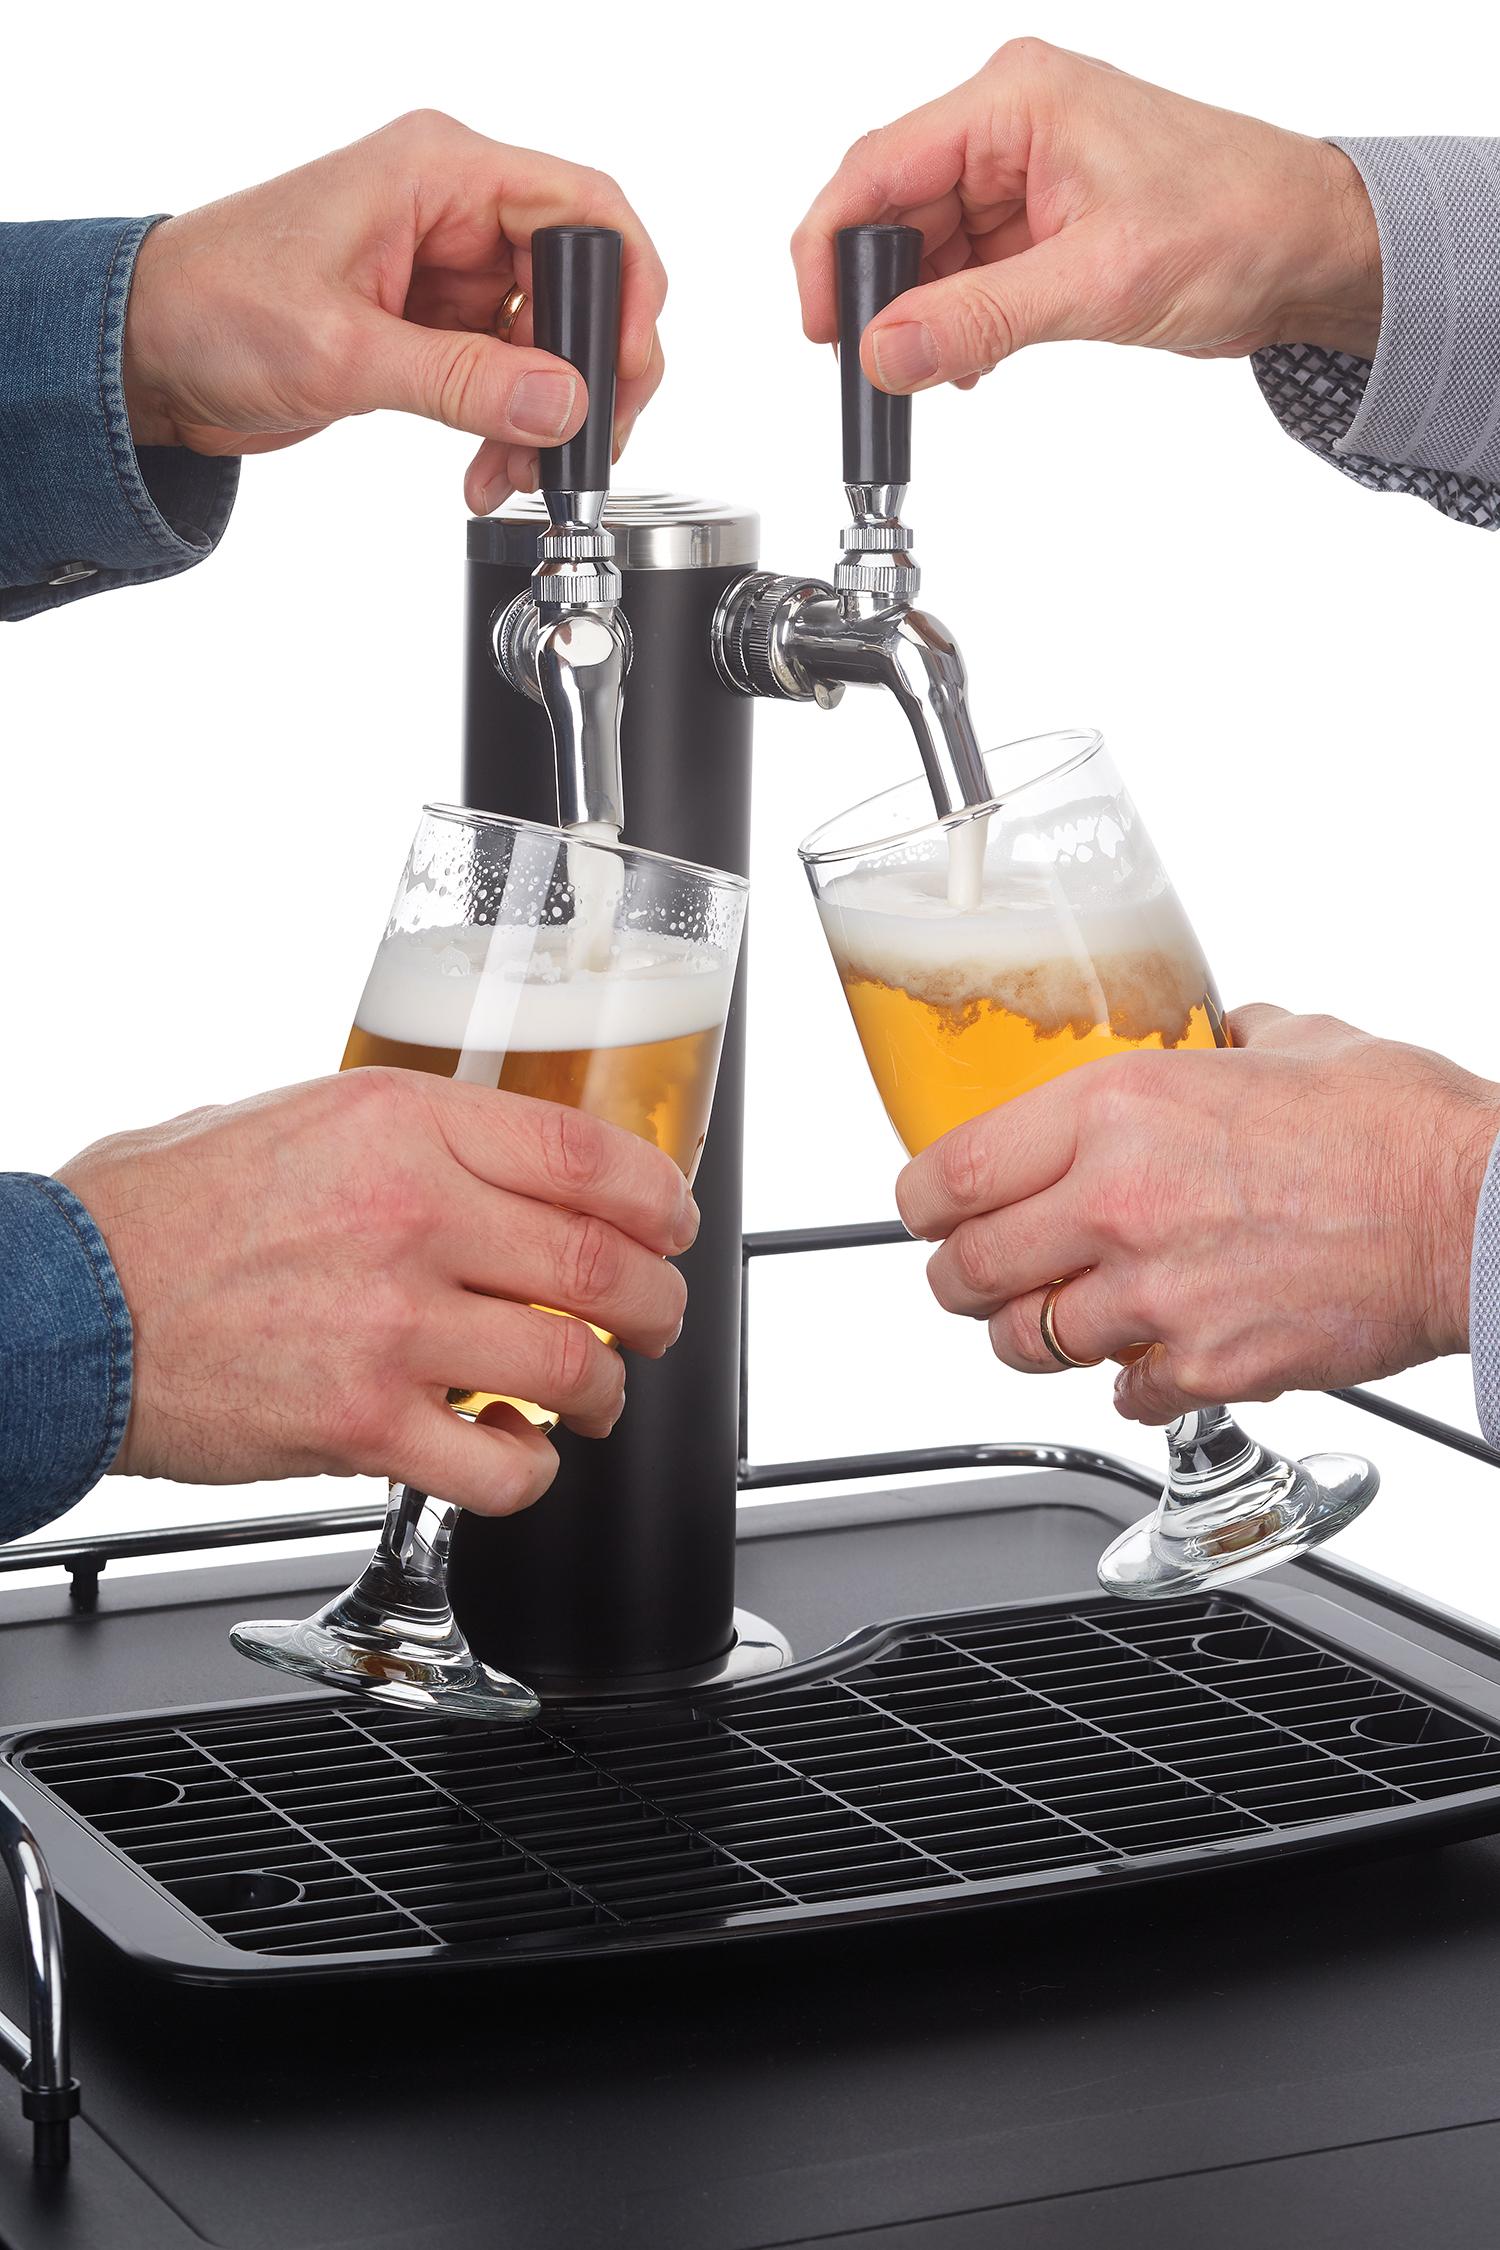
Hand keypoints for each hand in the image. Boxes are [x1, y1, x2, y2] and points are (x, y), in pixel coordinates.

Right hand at [58, 1069, 694, 1511]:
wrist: (62, 1309)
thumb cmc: (152, 1215)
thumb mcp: (286, 1117)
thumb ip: (396, 1138)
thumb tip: (479, 1166)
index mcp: (399, 1123)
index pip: (583, 1154)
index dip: (657, 1197)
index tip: (672, 1221)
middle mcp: (411, 1217)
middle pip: (601, 1267)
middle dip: (658, 1304)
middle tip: (657, 1317)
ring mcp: (393, 1327)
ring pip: (572, 1369)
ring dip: (608, 1392)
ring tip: (598, 1395)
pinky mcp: (363, 1426)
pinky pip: (503, 1467)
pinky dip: (533, 1471)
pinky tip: (517, 1455)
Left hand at [122, 110, 667, 513]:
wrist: (146, 353)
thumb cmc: (212, 307)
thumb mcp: (343, 351)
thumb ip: (463, 379)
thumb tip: (565, 403)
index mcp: (438, 171)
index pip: (584, 210)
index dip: (625, 290)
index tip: (624, 372)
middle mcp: (452, 209)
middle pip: (580, 284)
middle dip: (587, 376)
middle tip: (578, 445)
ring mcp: (446, 269)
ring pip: (550, 343)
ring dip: (547, 418)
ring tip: (511, 474)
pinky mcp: (432, 324)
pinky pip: (507, 375)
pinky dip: (510, 428)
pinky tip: (485, 467)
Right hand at [792, 39, 1380, 394]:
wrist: (1309, 249)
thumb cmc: (1237, 225)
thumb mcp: (1098, 282)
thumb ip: (979, 320)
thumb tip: (885, 351)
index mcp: (1015, 101)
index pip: (878, 167)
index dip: (833, 251)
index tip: (821, 328)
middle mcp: (1009, 122)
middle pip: (892, 208)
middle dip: (878, 292)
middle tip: (880, 364)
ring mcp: (1021, 170)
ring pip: (924, 247)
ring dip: (921, 313)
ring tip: (942, 367)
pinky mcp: (1037, 217)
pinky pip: (963, 268)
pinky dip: (955, 318)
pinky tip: (969, 359)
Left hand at [896, 1007, 1499, 1426]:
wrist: (1478, 1214)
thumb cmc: (1401, 1129)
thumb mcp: (1294, 1040)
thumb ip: (1228, 1039)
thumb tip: (1218, 1031)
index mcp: (1119, 1108)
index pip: (951, 1171)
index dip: (918, 1202)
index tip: (921, 1210)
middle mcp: (1119, 1201)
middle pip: (967, 1268)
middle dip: (956, 1277)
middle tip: (970, 1273)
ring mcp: (1157, 1293)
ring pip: (1026, 1341)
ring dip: (1027, 1335)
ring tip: (1049, 1321)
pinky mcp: (1207, 1364)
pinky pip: (1122, 1391)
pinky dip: (1127, 1380)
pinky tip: (1149, 1355)